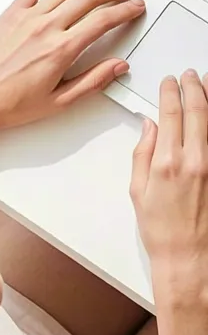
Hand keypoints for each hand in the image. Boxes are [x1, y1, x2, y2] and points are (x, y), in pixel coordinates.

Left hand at [0, 0, 144, 132]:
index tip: (135, 7)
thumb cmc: (12, 104)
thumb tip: (118, 66)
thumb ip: (93, 82)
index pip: (102, 21)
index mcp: (61, 50)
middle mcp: (46, 28)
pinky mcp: (11, 13)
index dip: (124, 11)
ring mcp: (27, 17)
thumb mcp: (60, 102)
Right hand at [131, 71, 207, 296]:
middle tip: (192, 76)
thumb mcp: (138, 191)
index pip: (170, 113)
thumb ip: (142, 153)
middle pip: (197, 110)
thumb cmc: (162, 231)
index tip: (170, 82)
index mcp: (166, 162)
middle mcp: (194, 161)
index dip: (170, 92)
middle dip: (194, 87)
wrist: (189, 258)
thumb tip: (149, 128)